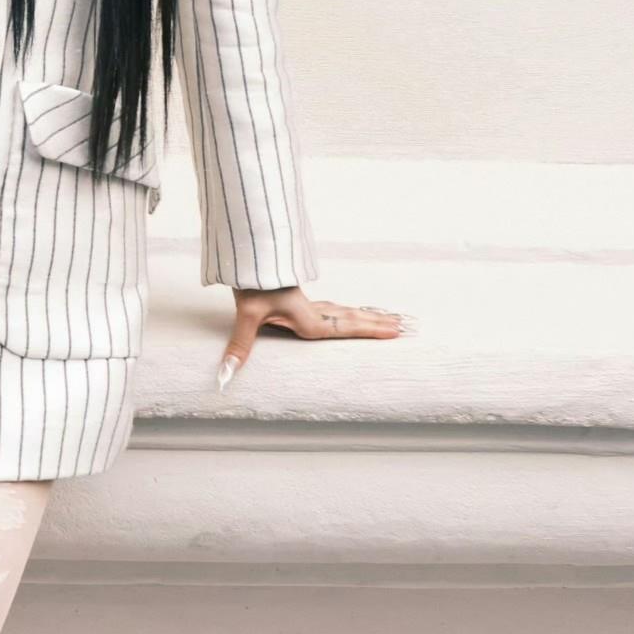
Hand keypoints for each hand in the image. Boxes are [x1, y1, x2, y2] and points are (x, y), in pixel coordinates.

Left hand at [215, 284, 408, 389]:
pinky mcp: (299, 302)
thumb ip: (240, 345)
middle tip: (405, 325)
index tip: (395, 331)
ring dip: (367, 316)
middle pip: (353, 318)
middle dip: (378, 323)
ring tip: (389, 318)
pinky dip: (349, 312)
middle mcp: (314, 313)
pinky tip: (351, 313)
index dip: (371, 330)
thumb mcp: (246, 314)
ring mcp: (308, 305)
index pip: (347, 327)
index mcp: (309, 320)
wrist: (245, 260)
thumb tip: (227, 374)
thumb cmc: (250, 286)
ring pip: (346, 312)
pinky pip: (334, 309)